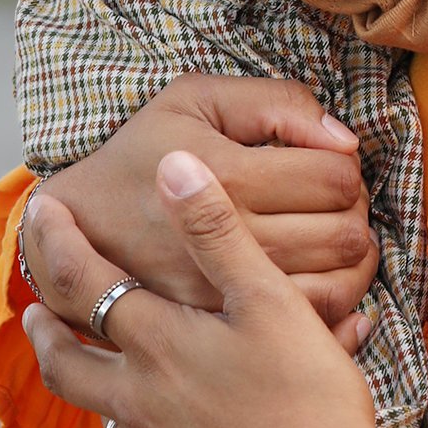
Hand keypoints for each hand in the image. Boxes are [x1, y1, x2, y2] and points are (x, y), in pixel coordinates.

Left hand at [21, 170, 387, 427]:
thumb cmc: (311, 400)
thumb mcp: (271, 302)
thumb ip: (218, 232)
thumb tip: (173, 165)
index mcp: (157, 345)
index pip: (84, 283)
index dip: (57, 244)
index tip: (40, 214)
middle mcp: (137, 405)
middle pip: (66, 365)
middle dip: (45, 334)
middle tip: (35, 317)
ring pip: (109, 420)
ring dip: (105, 393)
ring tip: (120, 380)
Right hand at [38, 75, 377, 323]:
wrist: (74, 227)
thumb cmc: (139, 154)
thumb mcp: (193, 100)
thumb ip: (274, 102)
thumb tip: (343, 139)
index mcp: (224, 176)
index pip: (334, 178)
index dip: (346, 166)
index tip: (325, 164)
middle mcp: (227, 242)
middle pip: (343, 234)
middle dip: (353, 212)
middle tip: (331, 202)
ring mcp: (224, 294)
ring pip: (337, 284)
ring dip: (351, 260)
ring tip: (327, 236)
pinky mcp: (221, 327)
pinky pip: (311, 323)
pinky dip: (336, 301)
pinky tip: (320, 274)